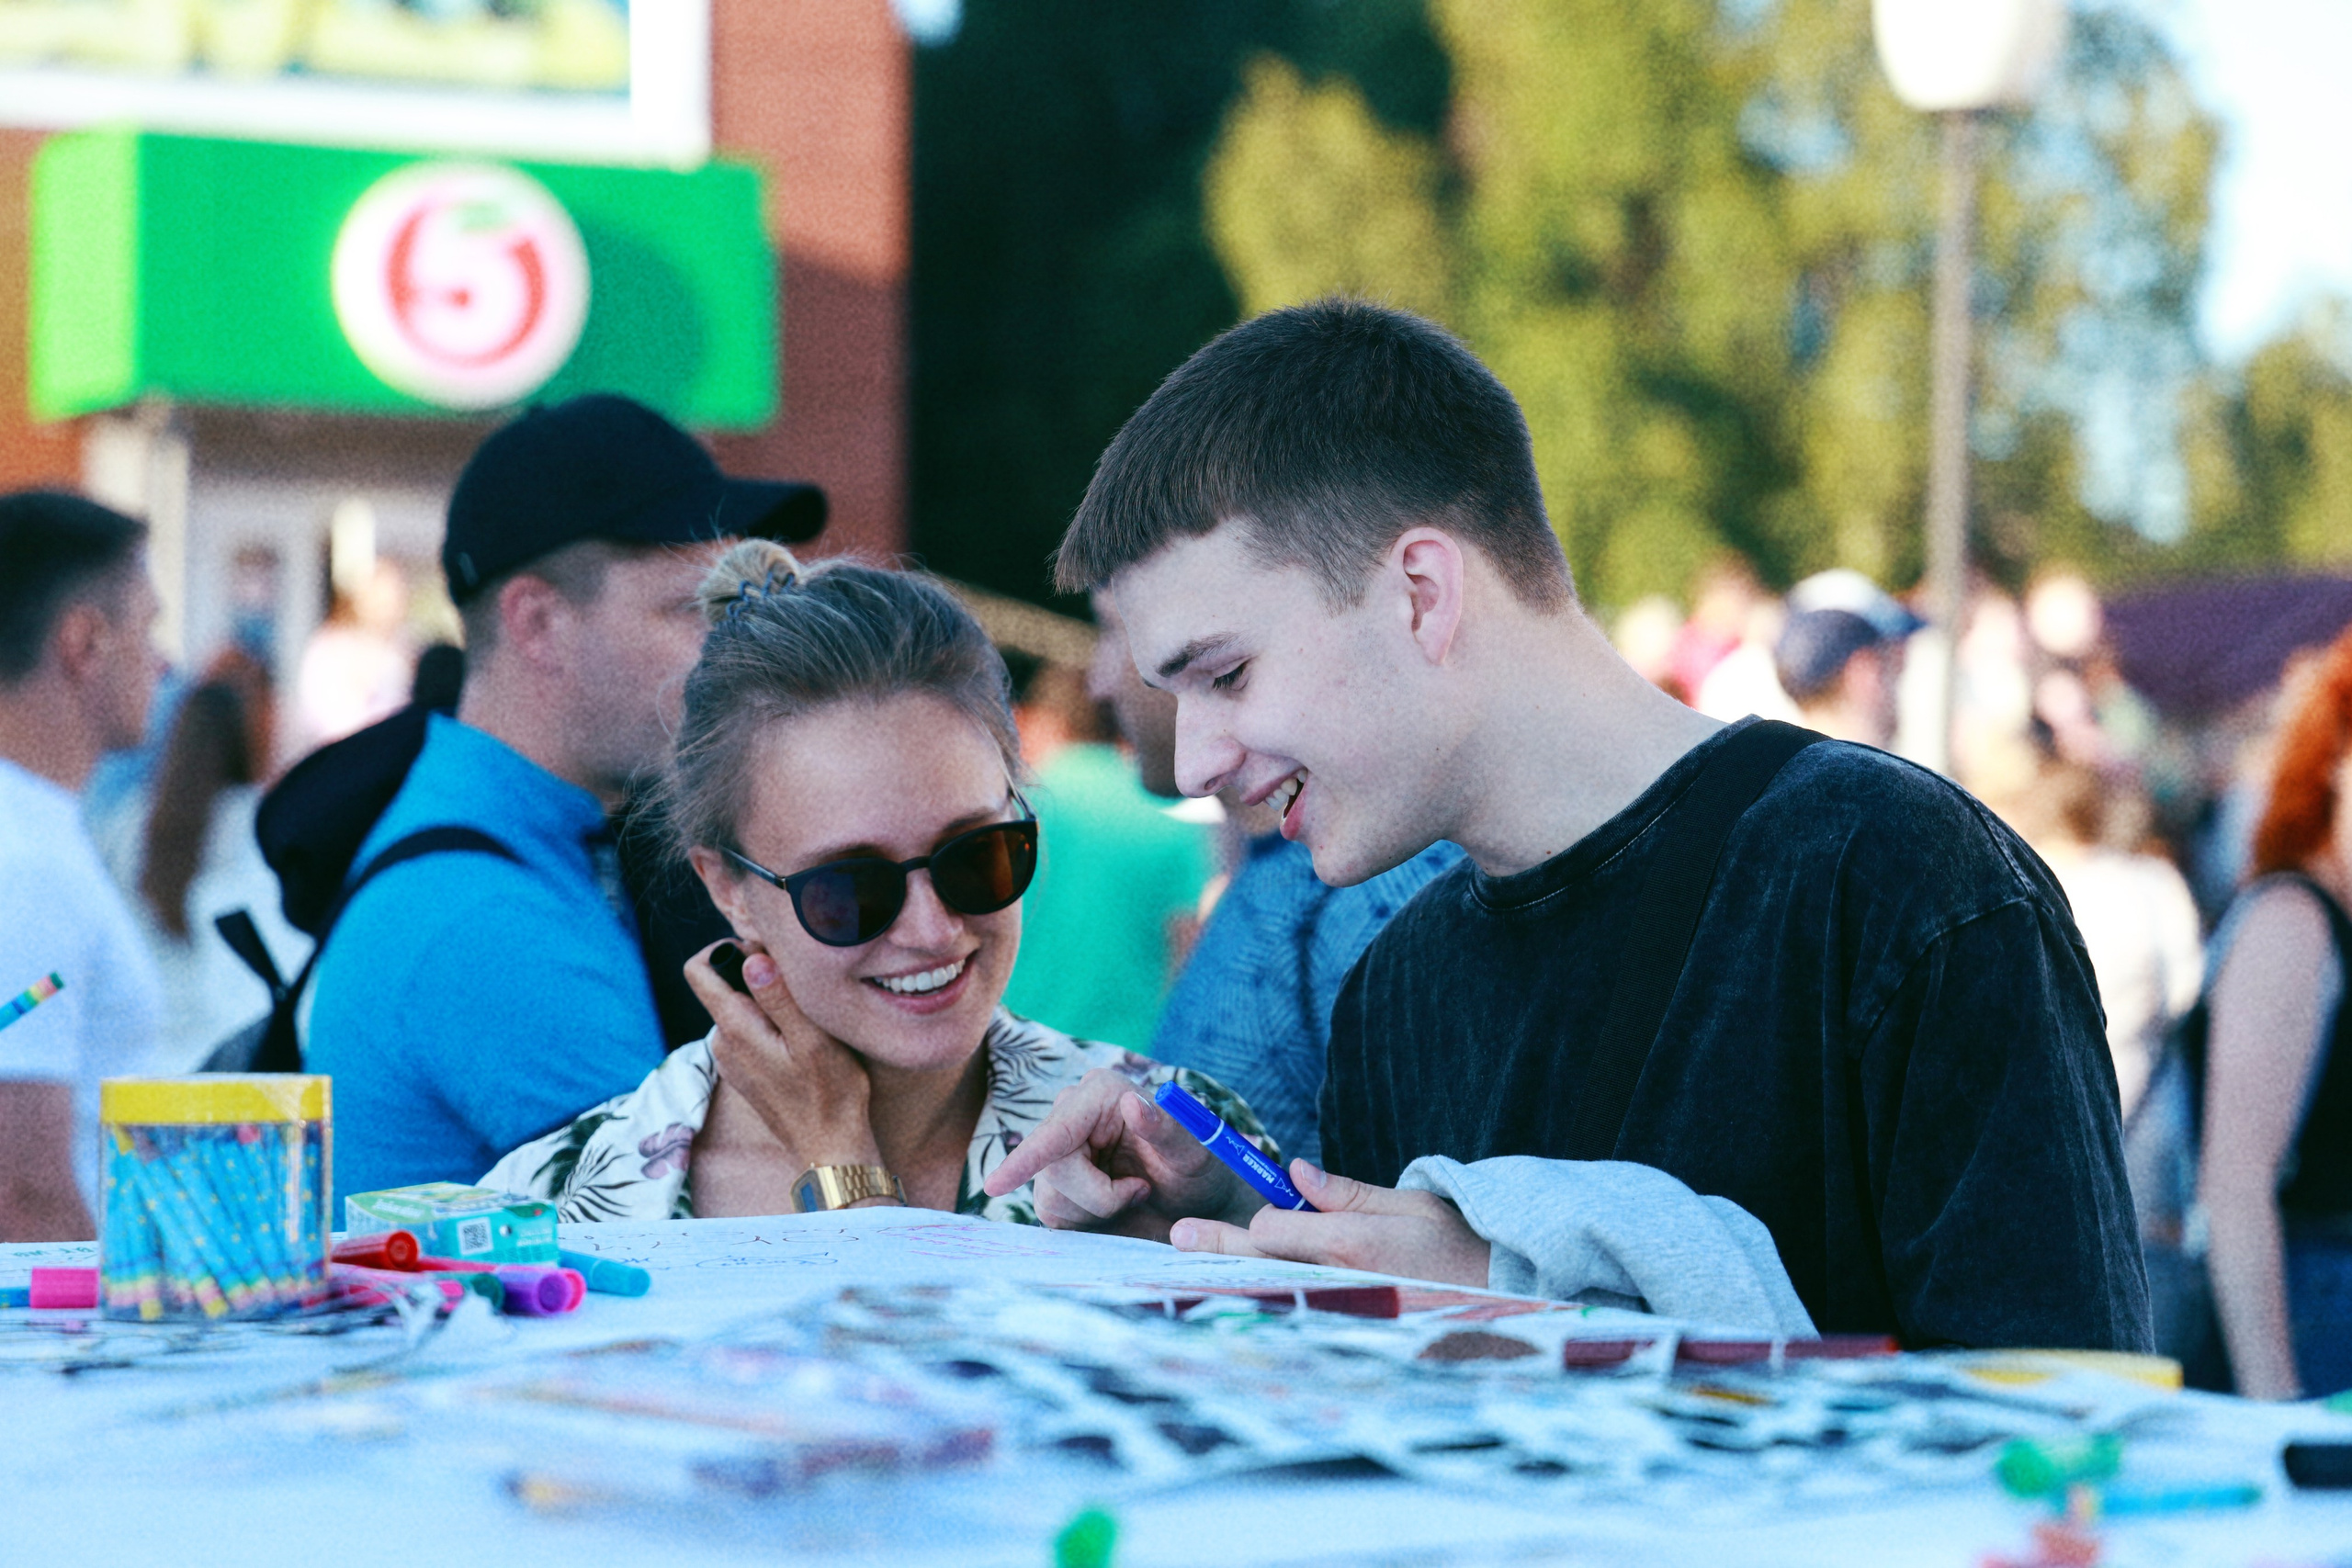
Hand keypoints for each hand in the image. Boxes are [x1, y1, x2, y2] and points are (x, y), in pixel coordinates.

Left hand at [685, 941, 883, 1171]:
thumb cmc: (831, 1093)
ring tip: (807, 1021)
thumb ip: (779, 998)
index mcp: (735, 1028)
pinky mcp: (745, 1070)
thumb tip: (752, 958)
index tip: (768, 955)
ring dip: (768, 1003)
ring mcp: (732, 1058)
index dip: (727, 948)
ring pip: (739, 1007)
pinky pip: (748, 1031)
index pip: (699, 970)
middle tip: (801, 992)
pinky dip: (770, 1025)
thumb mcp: (813, 1040)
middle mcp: (723, 1042)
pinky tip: (801, 1043)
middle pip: (723, 984)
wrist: (831, 1146)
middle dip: (757, 975)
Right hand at [980, 1069, 1257, 1239]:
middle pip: (1052, 1169)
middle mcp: (1073, 1113)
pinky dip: (1086, 1220)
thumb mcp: (1194, 1151)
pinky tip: (1114, 1207)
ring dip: (1096, 1210)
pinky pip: (1052, 1213)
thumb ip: (1165, 1128)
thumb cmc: (1199, 1169)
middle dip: (1099, 1196)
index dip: (1026, 1158)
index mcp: (1102, 1093)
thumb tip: (1132, 1103)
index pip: (1057, 1130)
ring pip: (1050, 1195)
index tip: (994, 1185)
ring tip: (1133, 1195)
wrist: (1196, 1201)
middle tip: (1140, 1193)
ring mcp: (1060, 1148)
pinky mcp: (1056, 1183)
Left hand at [1169, 1162, 1491, 1286]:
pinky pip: (1296, 1313)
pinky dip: (1269, 1301)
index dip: (1260, 1220)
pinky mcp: (1347, 1329)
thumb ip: (1345, 1191)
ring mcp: (1340, 1310)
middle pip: (1260, 1263)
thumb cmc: (1454, 1240)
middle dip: (1218, 1247)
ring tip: (1193, 1262)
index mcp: (1350, 1243)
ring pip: (1272, 1290)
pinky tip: (1244, 1296)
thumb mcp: (1405, 1203)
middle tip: (1178, 1237)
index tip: (1261, 1213)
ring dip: (1236, 1276)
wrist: (1496, 1293)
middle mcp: (1337, 1280)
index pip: (1274, 1230)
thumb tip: (1294, 1172)